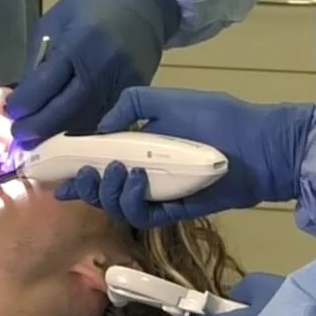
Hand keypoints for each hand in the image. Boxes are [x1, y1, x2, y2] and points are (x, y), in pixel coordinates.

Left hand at [7, 0, 179, 146]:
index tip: (9, 112)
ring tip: (40, 138)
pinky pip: (108, 119)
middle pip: (66, 111)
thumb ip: (39, 60)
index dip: (23, 104)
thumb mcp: (54, 22)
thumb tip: (24, 100)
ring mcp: (124, 81)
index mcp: (79, 42)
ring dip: (60, 134)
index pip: (45, 85)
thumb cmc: (90, 6)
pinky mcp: (138, 91)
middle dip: (37, 127)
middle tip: (20, 136)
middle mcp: (104, 65)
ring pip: (87, 122)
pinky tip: (69, 130)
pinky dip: (86, 129)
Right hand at [54, 87, 311, 225]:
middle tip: (87, 174)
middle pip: (105, 189)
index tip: (56, 172)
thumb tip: (100, 128)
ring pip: (119, 206)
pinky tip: (137, 180)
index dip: (78, 168)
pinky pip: (144, 216)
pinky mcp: (175, 212)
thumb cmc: (216, 117)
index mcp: (141, 146)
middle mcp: (146, 172)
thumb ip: (132, 105)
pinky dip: (134, 201)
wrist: (259, 145)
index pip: (102, 161)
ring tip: (117, 172)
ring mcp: (160, 194)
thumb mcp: (170, 99)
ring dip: (109, 193)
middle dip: (88, 185)